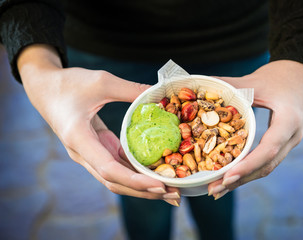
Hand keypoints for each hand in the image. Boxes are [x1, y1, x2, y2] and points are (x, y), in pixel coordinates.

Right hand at [17, 44, 180, 205]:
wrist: (46, 88)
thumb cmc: (68, 84)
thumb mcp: (101, 81)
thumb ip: (130, 90)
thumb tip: (159, 96)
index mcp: (79, 139)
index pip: (108, 169)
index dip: (135, 181)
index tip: (159, 185)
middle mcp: (83, 153)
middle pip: (115, 182)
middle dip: (144, 191)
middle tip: (174, 194)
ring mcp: (89, 154)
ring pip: (117, 179)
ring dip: (142, 186)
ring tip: (169, 189)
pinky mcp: (96, 150)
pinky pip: (117, 166)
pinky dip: (136, 173)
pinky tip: (155, 173)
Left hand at [208, 60, 302, 198]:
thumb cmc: (280, 76)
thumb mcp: (255, 80)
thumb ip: (229, 85)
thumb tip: (199, 87)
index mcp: (289, 120)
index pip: (269, 149)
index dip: (248, 165)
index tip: (226, 177)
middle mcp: (292, 136)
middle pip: (266, 166)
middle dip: (240, 180)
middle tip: (214, 190)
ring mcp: (289, 142)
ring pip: (266, 168)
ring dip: (242, 180)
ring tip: (217, 189)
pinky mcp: (282, 144)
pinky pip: (265, 161)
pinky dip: (248, 171)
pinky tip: (230, 176)